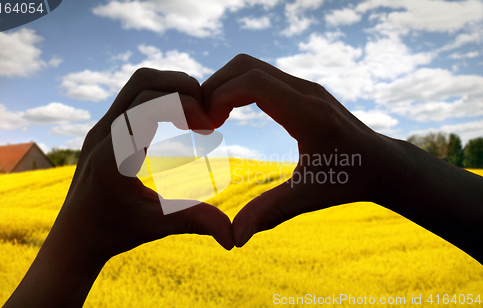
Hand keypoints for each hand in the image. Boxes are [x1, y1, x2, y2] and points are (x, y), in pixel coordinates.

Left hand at [4, 68, 232, 307]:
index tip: (208, 128)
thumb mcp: (155, 227)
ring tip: (195, 114)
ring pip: (137, 83)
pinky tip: (178, 120)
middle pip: (143, 81)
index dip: (185, 105)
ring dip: (171, 89)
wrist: (74, 236)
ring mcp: (102, 127)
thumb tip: (232, 237)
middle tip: (207, 113)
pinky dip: (161, 97)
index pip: (149, 104)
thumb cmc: (113, 232)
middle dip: (182, 87)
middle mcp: (103, 133)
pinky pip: (134, 96)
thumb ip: (193, 222)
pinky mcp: (106, 128)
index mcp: (113, 155)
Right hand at [202, 54, 482, 264]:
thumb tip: (234, 237)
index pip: (252, 82)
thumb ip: (270, 212)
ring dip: (224, 86)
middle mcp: (305, 91)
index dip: (219, 97)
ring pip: (251, 66)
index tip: (205, 126)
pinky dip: (237, 88)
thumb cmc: (350, 180)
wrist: (382, 163)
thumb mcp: (309, 197)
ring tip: (212, 119)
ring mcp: (304, 86)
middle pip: (245, 65)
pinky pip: (260, 75)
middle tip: (201, 121)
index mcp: (307, 113)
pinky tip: (230, 114)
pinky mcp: (302, 89)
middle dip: (214, 87)